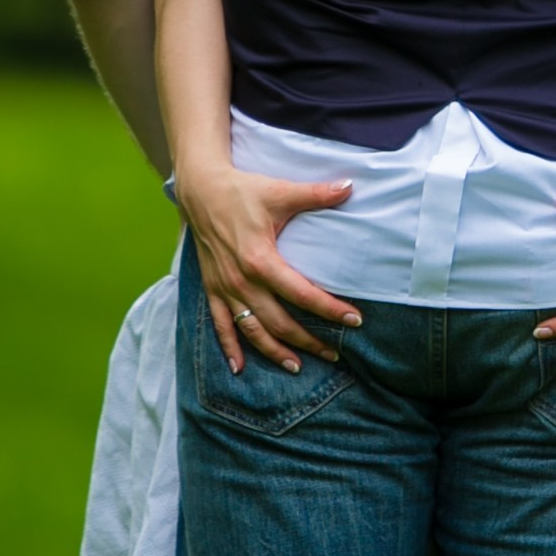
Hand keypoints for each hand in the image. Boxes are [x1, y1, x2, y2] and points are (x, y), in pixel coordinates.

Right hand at [178, 159, 359, 373]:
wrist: (201, 189)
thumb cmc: (243, 190)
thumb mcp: (281, 191)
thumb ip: (316, 194)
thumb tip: (350, 186)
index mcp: (261, 260)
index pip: (302, 293)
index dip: (330, 309)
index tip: (354, 320)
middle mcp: (242, 281)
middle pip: (280, 321)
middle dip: (308, 340)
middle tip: (334, 353)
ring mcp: (225, 288)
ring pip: (252, 330)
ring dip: (274, 351)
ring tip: (297, 366)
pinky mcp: (212, 288)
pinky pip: (220, 325)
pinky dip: (230, 348)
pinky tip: (240, 368)